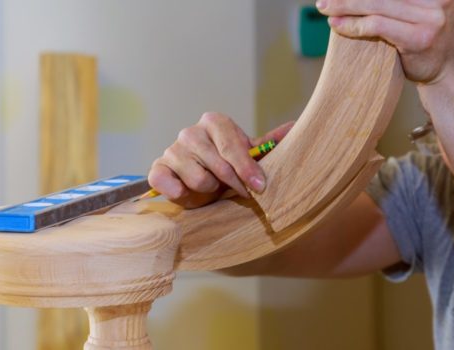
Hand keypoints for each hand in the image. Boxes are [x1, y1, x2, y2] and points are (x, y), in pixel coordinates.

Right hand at [148, 112, 292, 207]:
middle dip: (231, 183)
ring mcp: (172, 150)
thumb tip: (296, 127)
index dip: (246, 168)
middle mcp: (190, 132)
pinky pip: (167, 182)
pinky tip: (184, 192)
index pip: (232, 145)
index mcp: (214, 122)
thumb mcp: (250, 155)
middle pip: (218, 164)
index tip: (259, 186)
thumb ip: (269, 144)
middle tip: (238, 191)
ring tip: (209, 187)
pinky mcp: (158, 168)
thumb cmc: (227, 168)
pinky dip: (178, 192)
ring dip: (208, 189)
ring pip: (197, 179)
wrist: (199, 185)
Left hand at [317, 0, 453, 83]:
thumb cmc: (424, 39)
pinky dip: (353, 24)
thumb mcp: (414, 11)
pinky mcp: (419, 37)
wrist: (448, 71)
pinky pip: (377, 25)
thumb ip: (394, 2)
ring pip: (376, 4)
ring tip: (325, 8)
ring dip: (345, 6)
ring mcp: (429, 17)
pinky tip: (337, 25)